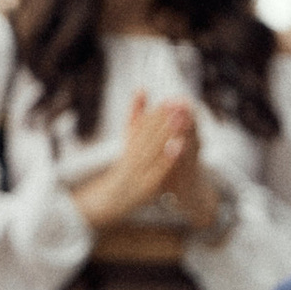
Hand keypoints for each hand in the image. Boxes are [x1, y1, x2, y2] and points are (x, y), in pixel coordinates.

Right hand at [75, 91, 201, 232]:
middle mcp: (133, 158)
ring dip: (168, 133)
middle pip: (149, 135)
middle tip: (178, 104)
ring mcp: (138, 172)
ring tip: (180, 118)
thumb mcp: (129, 144)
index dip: (157, 113)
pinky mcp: (145, 186)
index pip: (144, 127)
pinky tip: (179, 146)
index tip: (171, 99)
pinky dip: (168, 157)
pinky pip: (158, 170)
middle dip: (164, 119)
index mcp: (130, 147)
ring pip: (154, 149)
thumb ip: (135, 117)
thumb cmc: (123, 171)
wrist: (110, 201)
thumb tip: (142, 88)